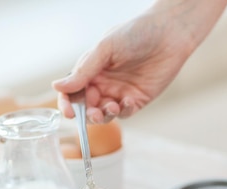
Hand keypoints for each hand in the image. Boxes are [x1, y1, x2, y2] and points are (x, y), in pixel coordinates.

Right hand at [52, 0, 226, 123]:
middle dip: (88, 114)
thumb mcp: (104, 50)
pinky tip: (129, 102)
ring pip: (105, 114)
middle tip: (95, 113)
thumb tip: (57, 86)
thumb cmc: (135, 34)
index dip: (67, 104)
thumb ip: (83, 71)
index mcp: (90, 70)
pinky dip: (124, 111)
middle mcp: (103, 83)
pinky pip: (125, 113)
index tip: (69, 113)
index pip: (72, 91)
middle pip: (87, 107)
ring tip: (112, 108)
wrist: (169, 34)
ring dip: (104, 116)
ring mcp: (119, 93)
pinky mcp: (137, 100)